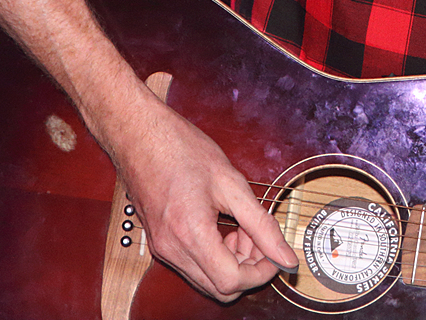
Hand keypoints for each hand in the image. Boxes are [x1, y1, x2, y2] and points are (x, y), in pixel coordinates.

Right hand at [113, 98, 298, 301]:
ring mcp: (162, 249)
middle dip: (249, 268)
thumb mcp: (232, 183)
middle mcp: (172, 250)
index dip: (261, 272)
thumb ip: (262, 224)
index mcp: (190, 234)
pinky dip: (215, 255)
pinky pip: (193, 265)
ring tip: (242, 227)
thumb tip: (285, 256)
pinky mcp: (159, 243)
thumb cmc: (180, 149)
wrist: (139, 136)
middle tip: (259, 237)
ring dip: (232, 262)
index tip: (275, 253)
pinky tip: (224, 226)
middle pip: (220, 289)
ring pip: (207, 280)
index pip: (232, 282)